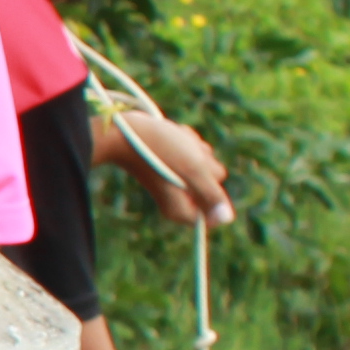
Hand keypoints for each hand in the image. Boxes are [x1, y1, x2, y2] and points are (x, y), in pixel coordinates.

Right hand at [108, 111, 232, 226]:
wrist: (123, 131)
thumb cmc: (157, 151)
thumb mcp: (192, 170)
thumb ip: (211, 195)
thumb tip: (226, 218)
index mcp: (181, 209)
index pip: (214, 213)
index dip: (215, 193)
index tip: (199, 176)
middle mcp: (180, 198)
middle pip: (215, 181)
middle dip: (205, 164)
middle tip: (183, 156)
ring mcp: (176, 180)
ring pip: (206, 163)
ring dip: (195, 148)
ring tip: (175, 144)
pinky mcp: (173, 165)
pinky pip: (194, 152)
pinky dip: (187, 141)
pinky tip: (172, 137)